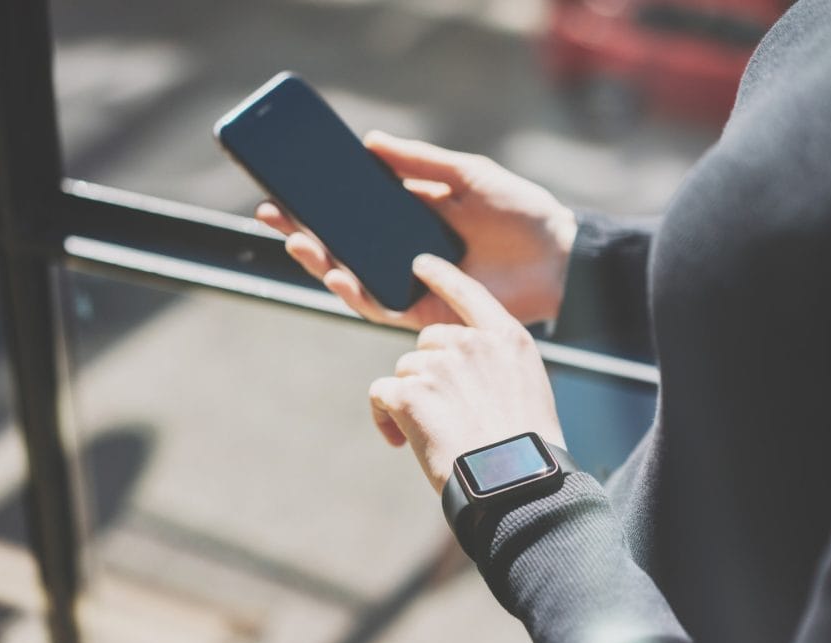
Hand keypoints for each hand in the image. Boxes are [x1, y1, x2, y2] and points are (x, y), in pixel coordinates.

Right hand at [255, 131, 576, 329]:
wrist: (558, 255)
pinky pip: (381, 306)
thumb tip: (369, 142)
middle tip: (271, 214)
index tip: (284, 189)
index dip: (318, 204)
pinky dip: (357, 292)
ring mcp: (411, 284)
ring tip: (296, 241)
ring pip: (353, 279)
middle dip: (303, 233)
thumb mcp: (466, 174)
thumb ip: (419, 162)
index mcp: (411, 218)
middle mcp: (404, 253)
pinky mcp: (424, 312)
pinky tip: (337, 274)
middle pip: (342, 246)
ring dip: (320, 264)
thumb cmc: (519, 210)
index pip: (353, 213)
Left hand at [369, 254, 565, 493]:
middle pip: (427, 342)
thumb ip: (494, 365)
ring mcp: (438, 366)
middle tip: (445, 413)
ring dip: (409, 398)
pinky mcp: (408, 393)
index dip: (443, 276)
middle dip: (429, 372)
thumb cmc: (524, 450)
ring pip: (404, 370)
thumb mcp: (527, 391)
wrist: (512, 484)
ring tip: (432, 435)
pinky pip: (381, 393)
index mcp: (507, 339)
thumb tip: (460, 368)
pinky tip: (402, 441)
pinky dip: (384, 417)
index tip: (420, 264)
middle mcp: (471, 344)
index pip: (469, 293)